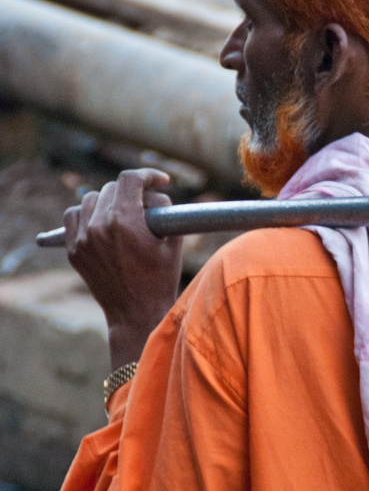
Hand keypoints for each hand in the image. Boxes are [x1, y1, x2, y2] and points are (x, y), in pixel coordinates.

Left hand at [64, 168, 182, 367]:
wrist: (136, 314)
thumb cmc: (160, 279)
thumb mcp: (172, 242)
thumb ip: (165, 211)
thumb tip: (157, 194)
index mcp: (125, 221)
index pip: (130, 179)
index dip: (148, 175)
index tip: (160, 181)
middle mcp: (99, 226)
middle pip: (111, 188)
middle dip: (132, 191)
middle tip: (146, 204)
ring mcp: (83, 239)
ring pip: (89, 199)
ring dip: (107, 201)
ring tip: (122, 212)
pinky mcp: (74, 251)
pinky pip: (73, 217)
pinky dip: (86, 214)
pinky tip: (100, 222)